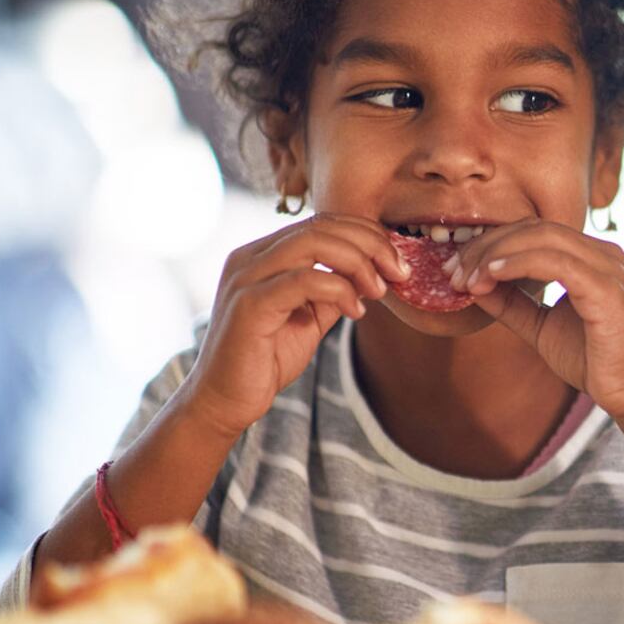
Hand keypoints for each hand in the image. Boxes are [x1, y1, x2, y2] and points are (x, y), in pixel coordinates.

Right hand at [180, 213, 407, 438]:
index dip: (365, 234)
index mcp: (263, 254)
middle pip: (320, 225)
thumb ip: (333, 292)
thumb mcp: (309, 319)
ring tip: (379, 289)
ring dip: (358, 262)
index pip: (320, 223)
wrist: (225, 401)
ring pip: (312, 243)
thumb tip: (371, 275)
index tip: (396, 262)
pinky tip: (356, 310)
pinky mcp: (248, 303)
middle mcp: (250, 256)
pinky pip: (302, 280)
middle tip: (398, 272)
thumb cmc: (265, 360)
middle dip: (369, 244)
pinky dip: (338, 289)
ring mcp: (246, 276)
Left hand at [449, 219, 623, 420]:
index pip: (533, 233)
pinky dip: (517, 263)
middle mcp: (603, 253)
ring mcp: (607, 266)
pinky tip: (490, 276)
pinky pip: (555, 261)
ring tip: (466, 279)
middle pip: (533, 229)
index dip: (490, 245)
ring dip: (495, 254)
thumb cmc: (594, 361)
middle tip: (451, 273)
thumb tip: (474, 283)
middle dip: (486, 247)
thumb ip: (512, 303)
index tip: (456, 271)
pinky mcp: (606, 287)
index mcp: (591, 258)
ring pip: (541, 239)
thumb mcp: (541, 327)